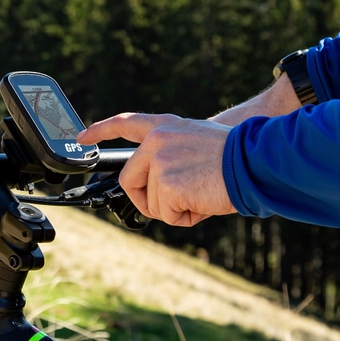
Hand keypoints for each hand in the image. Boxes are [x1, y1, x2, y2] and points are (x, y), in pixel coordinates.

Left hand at [77, 113, 236, 225]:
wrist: (256, 161)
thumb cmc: (236, 157)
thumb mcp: (196, 142)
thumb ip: (170, 155)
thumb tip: (155, 187)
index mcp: (165, 126)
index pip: (126, 123)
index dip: (101, 130)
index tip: (82, 137)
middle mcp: (158, 140)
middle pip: (131, 181)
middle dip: (150, 199)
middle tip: (179, 200)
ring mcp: (160, 161)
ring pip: (152, 202)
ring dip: (176, 208)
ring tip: (203, 192)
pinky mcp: (167, 183)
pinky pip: (166, 214)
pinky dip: (186, 217)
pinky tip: (204, 200)